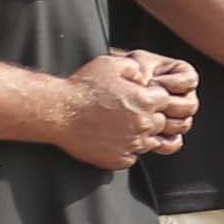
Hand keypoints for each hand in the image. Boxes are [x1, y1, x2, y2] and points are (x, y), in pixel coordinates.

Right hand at [53, 49, 197, 165]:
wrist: (57, 111)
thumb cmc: (81, 87)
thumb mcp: (109, 65)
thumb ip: (133, 68)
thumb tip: (145, 77)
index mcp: (145, 101)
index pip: (166, 101)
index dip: (152, 98)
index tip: (138, 98)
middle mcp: (143, 124)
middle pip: (161, 123)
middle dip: (149, 117)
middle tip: (126, 113)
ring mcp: (132, 144)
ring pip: (149, 142)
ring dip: (138, 135)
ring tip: (117, 126)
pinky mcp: (118, 159)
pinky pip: (131, 157)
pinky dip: (124, 150)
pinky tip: (110, 139)